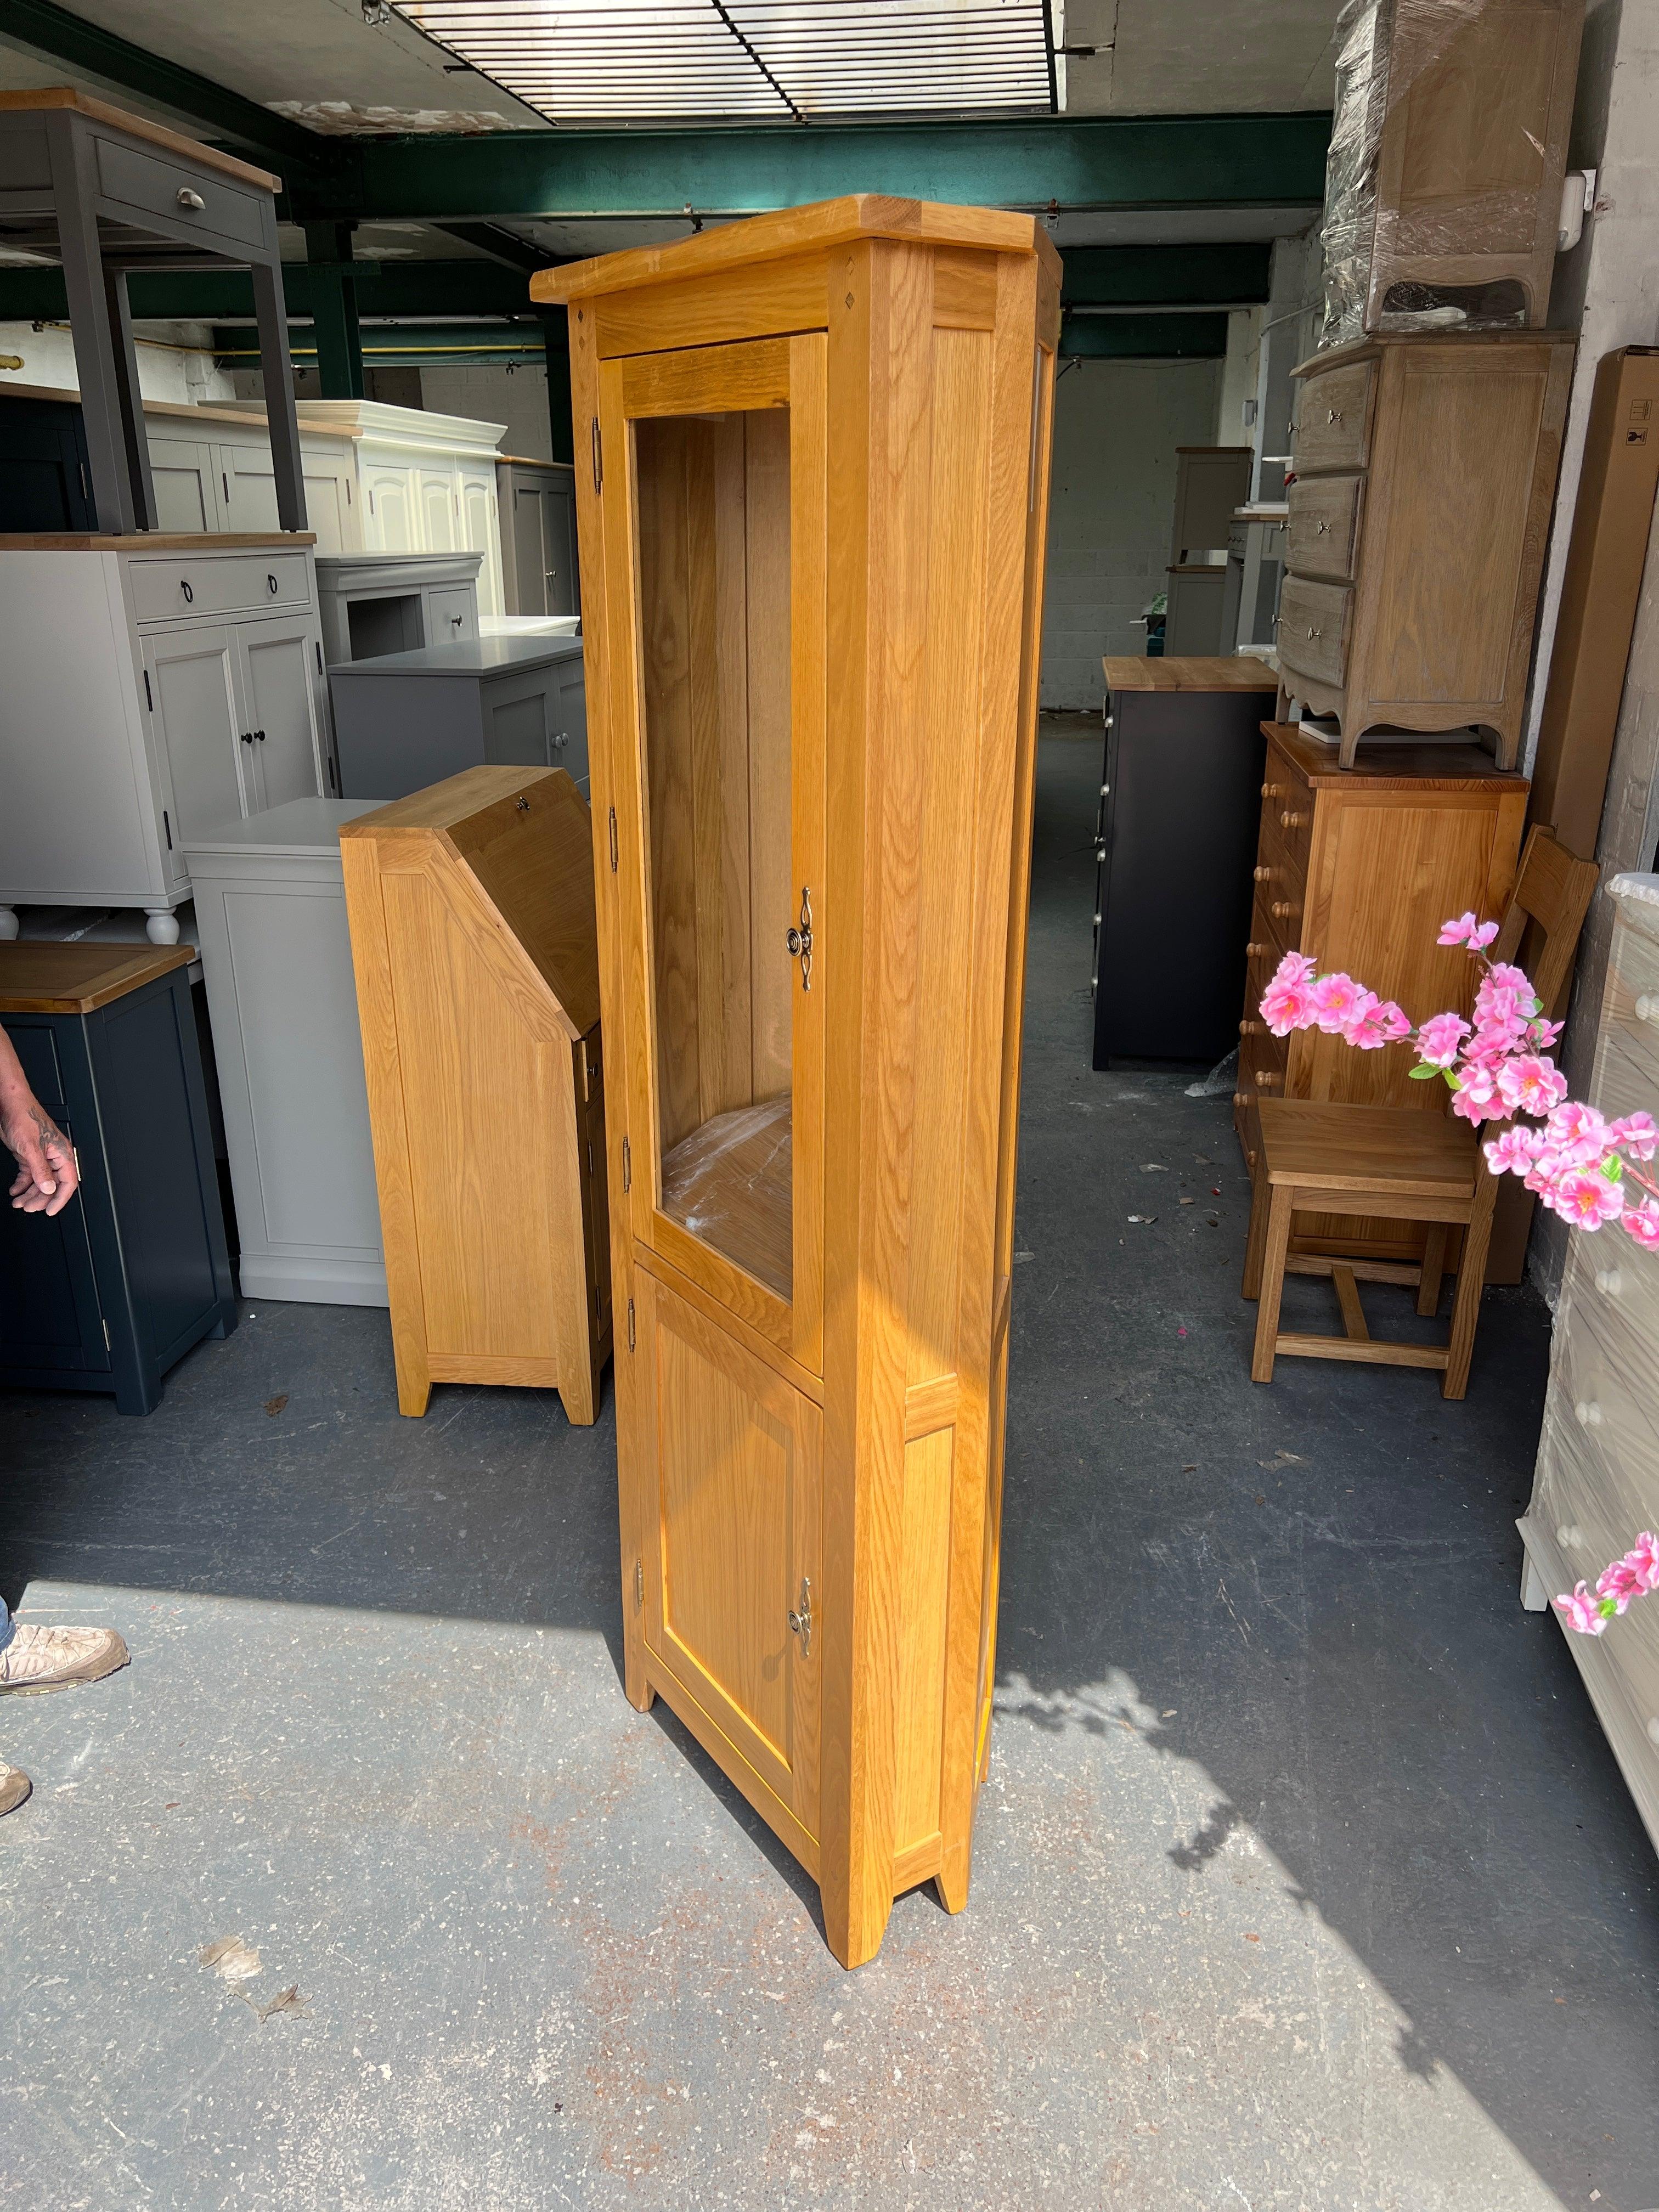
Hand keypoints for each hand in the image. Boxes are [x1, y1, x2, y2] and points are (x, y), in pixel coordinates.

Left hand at [3, 1089, 77, 1216]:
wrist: (9, 1103)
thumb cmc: (24, 1116)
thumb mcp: (31, 1147)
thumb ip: (41, 1170)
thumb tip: (49, 1189)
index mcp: (61, 1153)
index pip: (67, 1183)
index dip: (59, 1199)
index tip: (50, 1211)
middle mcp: (53, 1156)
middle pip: (52, 1185)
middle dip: (40, 1198)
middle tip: (28, 1207)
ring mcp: (41, 1155)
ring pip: (39, 1182)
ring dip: (29, 1193)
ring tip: (18, 1201)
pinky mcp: (29, 1154)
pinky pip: (29, 1175)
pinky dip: (22, 1184)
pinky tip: (15, 1190)